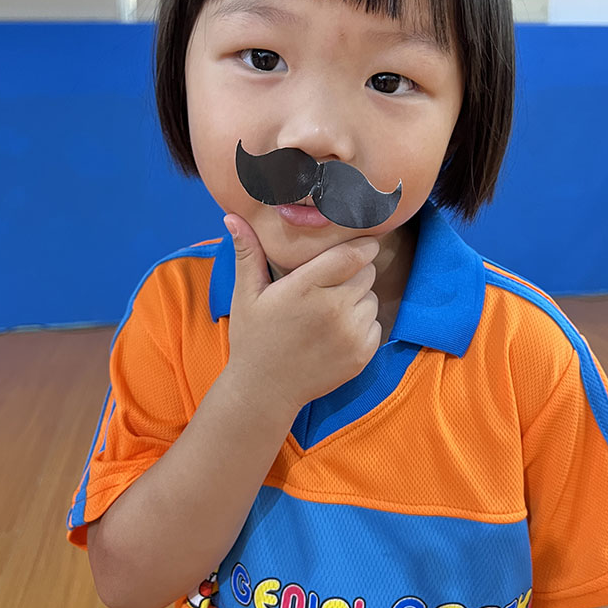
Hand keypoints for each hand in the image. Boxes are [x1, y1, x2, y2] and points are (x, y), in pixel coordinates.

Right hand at [222, 214, 380, 409]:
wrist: (264, 390)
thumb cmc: (254, 337)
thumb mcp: (245, 294)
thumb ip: (247, 253)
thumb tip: (232, 216)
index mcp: (305, 288)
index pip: (351, 255)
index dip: (362, 245)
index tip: (362, 243)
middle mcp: (332, 309)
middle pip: (366, 273)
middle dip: (354, 273)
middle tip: (331, 285)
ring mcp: (350, 334)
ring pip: (372, 298)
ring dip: (358, 299)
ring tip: (330, 311)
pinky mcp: (362, 354)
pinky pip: (376, 324)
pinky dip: (363, 325)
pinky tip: (336, 332)